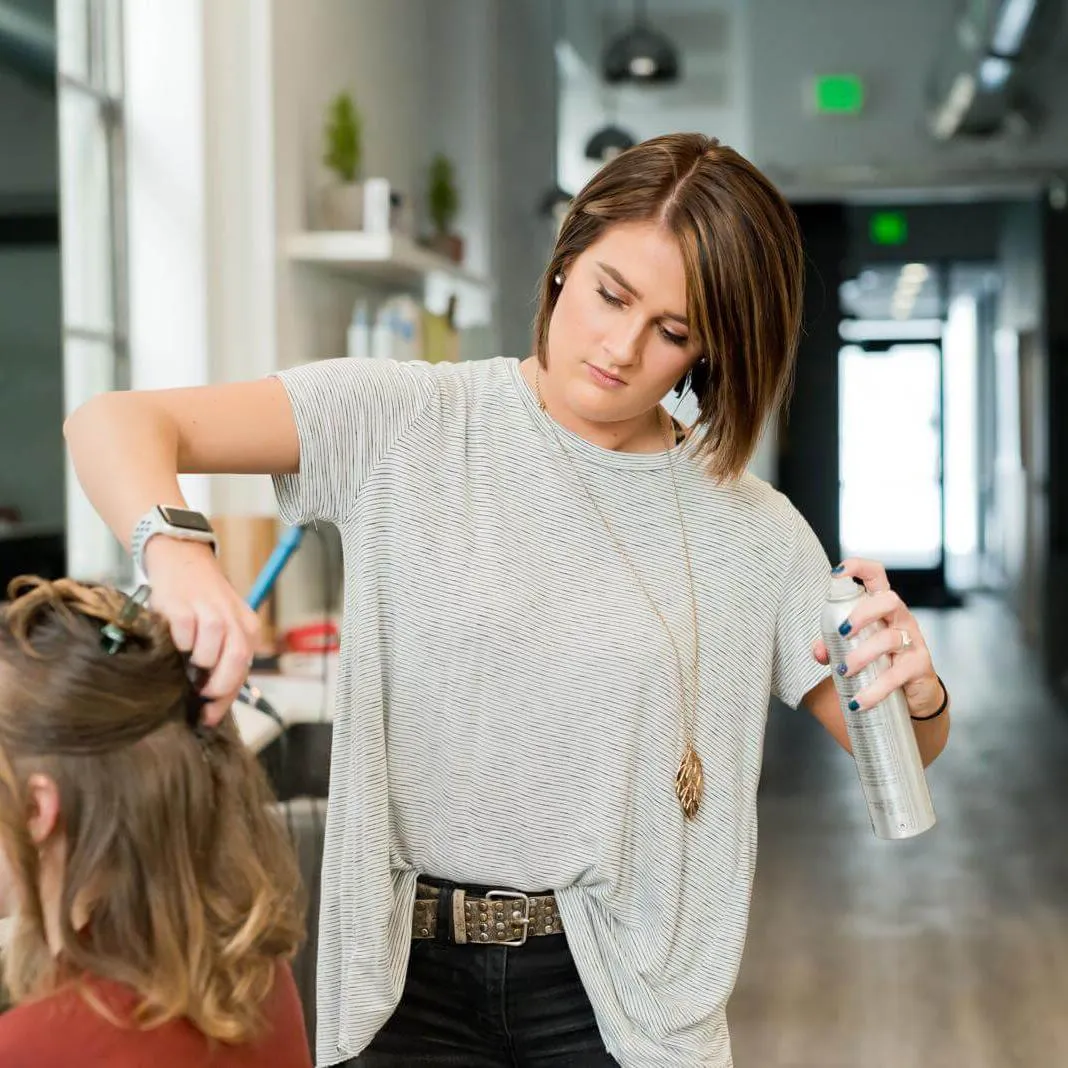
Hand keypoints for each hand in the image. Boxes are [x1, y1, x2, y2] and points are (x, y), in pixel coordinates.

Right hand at [143, 537, 260, 725]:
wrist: (181, 558)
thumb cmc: (200, 599)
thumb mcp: (222, 622)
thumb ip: (222, 653)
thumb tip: (211, 699)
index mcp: (245, 625)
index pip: (244, 666)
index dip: (228, 696)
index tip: (210, 716)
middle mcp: (231, 617)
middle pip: (235, 659)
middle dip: (218, 686)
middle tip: (201, 696)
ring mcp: (207, 610)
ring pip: (210, 650)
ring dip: (198, 664)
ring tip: (186, 666)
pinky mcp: (180, 604)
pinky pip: (184, 634)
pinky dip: (179, 644)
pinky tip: (174, 644)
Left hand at [811, 557, 942, 717]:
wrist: (913, 695)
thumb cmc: (879, 662)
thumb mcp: (853, 650)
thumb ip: (832, 646)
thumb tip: (818, 650)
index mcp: (882, 607)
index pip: (876, 575)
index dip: (859, 567)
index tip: (836, 573)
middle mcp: (900, 619)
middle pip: (888, 600)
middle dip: (862, 613)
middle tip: (842, 632)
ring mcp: (912, 641)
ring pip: (889, 639)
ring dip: (862, 656)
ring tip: (843, 671)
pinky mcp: (919, 666)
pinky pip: (896, 675)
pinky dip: (874, 690)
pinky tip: (858, 701)